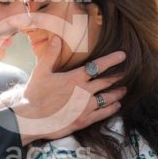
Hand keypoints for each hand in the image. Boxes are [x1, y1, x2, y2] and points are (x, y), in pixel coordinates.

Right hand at [12, 35, 126, 144]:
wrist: (30, 119)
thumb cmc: (34, 94)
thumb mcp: (41, 71)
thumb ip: (51, 54)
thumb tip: (56, 37)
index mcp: (74, 78)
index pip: (98, 66)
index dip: (112, 60)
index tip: (122, 55)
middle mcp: (84, 92)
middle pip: (107, 82)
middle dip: (118, 77)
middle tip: (127, 73)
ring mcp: (85, 107)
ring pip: (108, 99)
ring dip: (117, 94)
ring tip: (124, 90)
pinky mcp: (83, 121)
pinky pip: (103, 114)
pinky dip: (112, 109)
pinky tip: (116, 106)